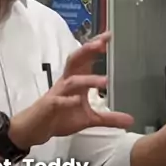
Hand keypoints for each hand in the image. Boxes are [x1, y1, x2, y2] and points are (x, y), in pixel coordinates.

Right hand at [10, 31, 133, 148]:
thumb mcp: (88, 119)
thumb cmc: (59, 118)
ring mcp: (57, 94)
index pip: (85, 60)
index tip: (108, 36)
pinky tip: (78, 100)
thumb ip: (108, 118)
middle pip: (75, 61)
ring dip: (87, 80)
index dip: (94, 47)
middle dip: (87, 51)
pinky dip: (68, 100)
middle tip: (102, 43)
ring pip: (71, 81)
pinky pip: (58, 101)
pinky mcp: (49, 107)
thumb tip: (130, 121)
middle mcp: (66, 83)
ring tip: (104, 82)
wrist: (34, 129)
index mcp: (75, 81)